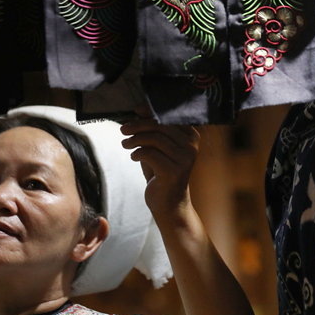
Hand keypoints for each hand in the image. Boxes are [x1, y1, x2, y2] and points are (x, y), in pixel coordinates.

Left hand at [120, 105, 199, 220]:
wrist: (169, 203)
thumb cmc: (162, 172)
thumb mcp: (158, 148)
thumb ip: (152, 131)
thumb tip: (139, 112)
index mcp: (191, 136)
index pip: (170, 116)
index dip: (152, 110)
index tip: (136, 111)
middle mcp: (191, 146)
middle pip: (161, 125)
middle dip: (138, 125)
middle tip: (123, 129)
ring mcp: (184, 159)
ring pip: (154, 138)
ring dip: (135, 139)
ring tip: (125, 144)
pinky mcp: (173, 171)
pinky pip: (150, 154)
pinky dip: (137, 153)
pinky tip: (133, 157)